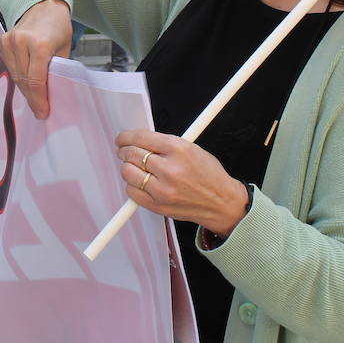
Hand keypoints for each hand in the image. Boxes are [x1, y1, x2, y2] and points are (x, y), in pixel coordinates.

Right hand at [0, 0, 72, 118]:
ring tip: (35, 100)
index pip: (36, 80)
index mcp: (39, 44)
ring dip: (25, 90)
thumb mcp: (65, 49)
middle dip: (32, 98)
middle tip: (40, 111)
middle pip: (23, 81)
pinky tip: (27, 85)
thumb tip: (51, 95)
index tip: (43, 112)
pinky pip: (10, 68)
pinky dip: (19, 78)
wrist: (44, 4)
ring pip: (15, 76)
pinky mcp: (2, 42)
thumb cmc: (58, 26)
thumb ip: (56, 70)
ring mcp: (8, 41)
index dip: (39, 100)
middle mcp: (20, 42)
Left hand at [115, 130, 250, 235]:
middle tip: (125, 151)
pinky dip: (132, 185)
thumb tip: (139, 140)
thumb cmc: (209, 175)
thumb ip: (165, 144)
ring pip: (128, 173)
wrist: (221, 202)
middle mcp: (169, 169)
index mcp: (178, 149)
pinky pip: (132, 192)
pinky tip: (141, 182)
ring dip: (127, 167)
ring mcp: (162, 189)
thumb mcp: (192, 148)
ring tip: (134, 167)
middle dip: (124, 151)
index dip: (127, 137)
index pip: (141, 137)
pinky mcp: (158, 205)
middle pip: (132, 154)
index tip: (122, 138)